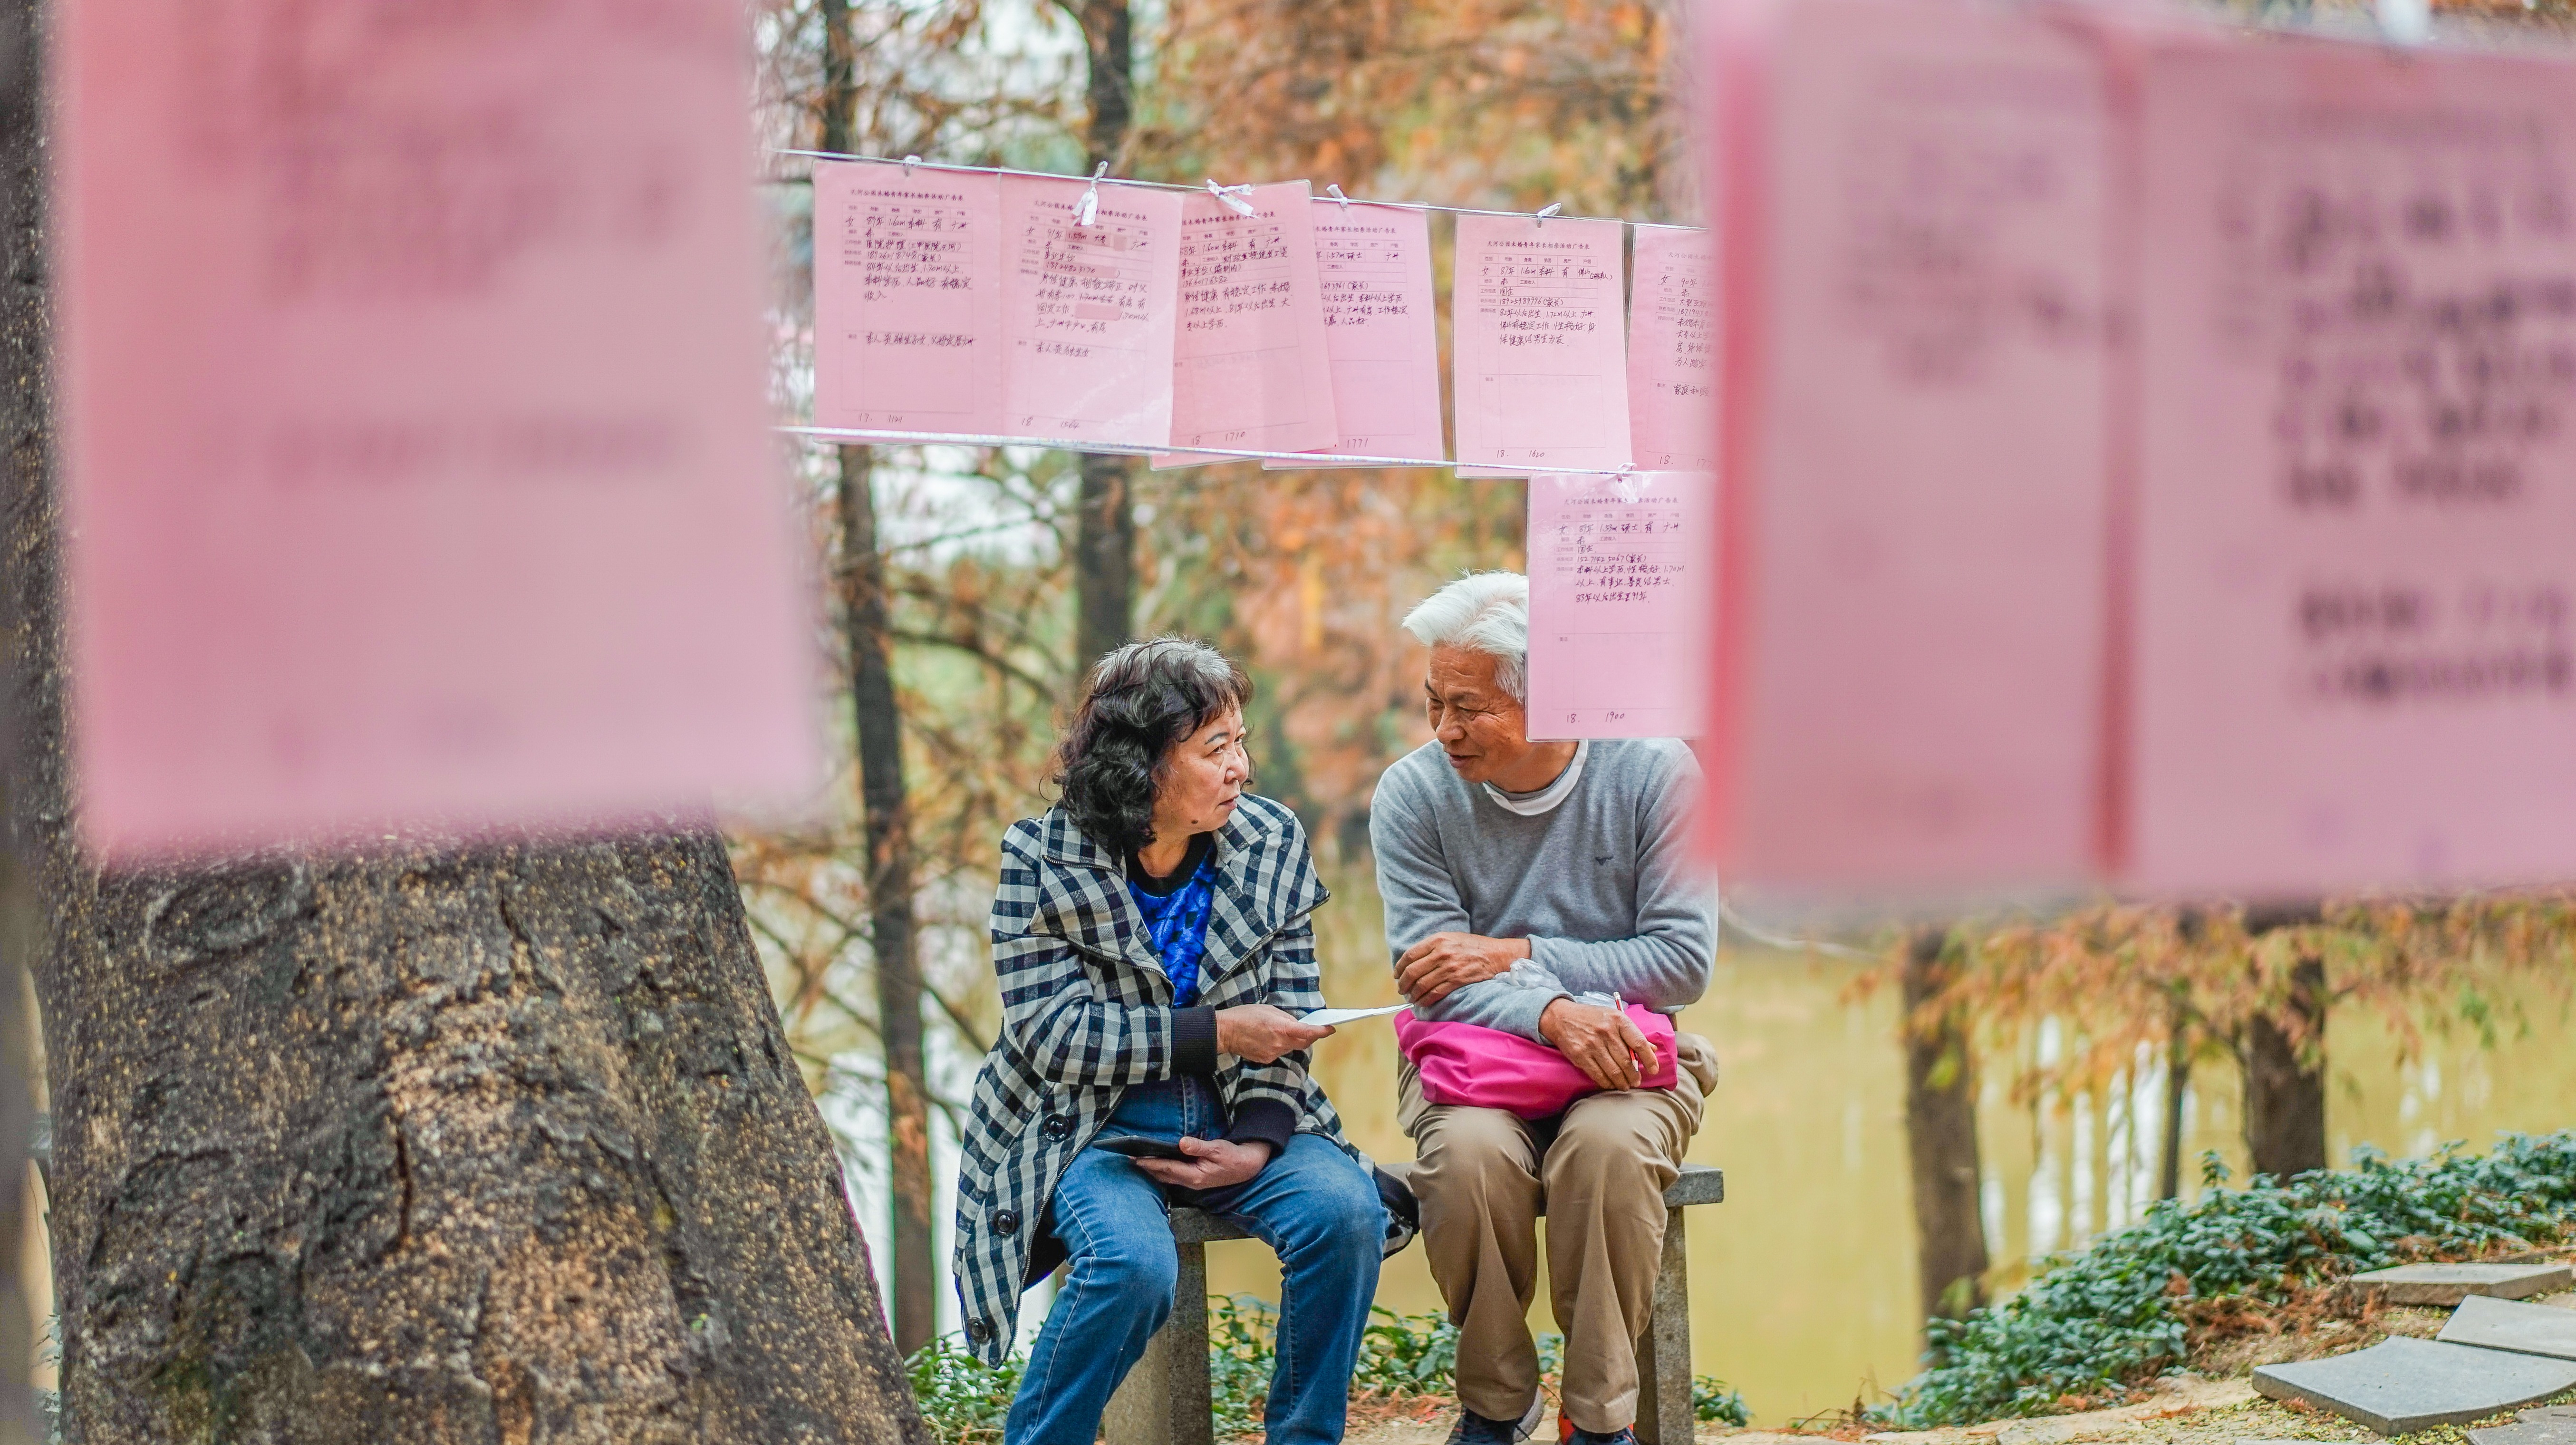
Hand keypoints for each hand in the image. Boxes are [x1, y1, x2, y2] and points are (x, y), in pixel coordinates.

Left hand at [1135, 1136, 1272, 1189]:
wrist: (1247, 1167)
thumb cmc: (1233, 1157)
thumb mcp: (1217, 1149)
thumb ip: (1199, 1147)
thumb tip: (1182, 1143)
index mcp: (1195, 1175)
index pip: (1167, 1169)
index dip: (1150, 1164)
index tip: (1135, 1159)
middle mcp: (1191, 1182)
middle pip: (1164, 1175)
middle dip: (1147, 1168)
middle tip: (1129, 1160)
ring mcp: (1193, 1182)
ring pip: (1167, 1177)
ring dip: (1153, 1171)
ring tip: (1138, 1162)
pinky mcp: (1195, 1179)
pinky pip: (1174, 1176)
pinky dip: (1163, 1171)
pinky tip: (1156, 1165)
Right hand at [1216, 1004, 1334, 1063]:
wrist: (1225, 1032)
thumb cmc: (1245, 1016)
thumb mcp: (1269, 1010)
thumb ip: (1286, 1019)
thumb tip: (1297, 1025)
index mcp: (1282, 1029)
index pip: (1308, 1033)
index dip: (1322, 1032)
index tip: (1330, 1029)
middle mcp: (1280, 1044)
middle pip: (1303, 1043)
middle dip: (1310, 1036)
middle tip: (1313, 1028)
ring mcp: (1273, 1054)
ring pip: (1291, 1048)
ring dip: (1292, 1040)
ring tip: (1281, 1030)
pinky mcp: (1266, 1059)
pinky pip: (1279, 1052)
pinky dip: (1279, 1045)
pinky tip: (1268, 1038)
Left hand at [1396, 932, 1530, 1005]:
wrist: (1497, 955)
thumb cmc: (1473, 946)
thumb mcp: (1451, 938)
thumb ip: (1433, 946)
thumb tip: (1414, 961)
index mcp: (1438, 940)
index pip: (1410, 955)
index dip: (1400, 967)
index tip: (1397, 975)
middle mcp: (1441, 953)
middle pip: (1412, 971)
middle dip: (1403, 983)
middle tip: (1402, 990)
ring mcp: (1449, 967)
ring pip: (1422, 984)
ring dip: (1413, 994)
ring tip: (1411, 998)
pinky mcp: (1457, 980)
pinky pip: (1435, 993)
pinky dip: (1425, 1000)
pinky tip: (1422, 1002)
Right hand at [1540, 999, 1659, 1090]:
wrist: (1561, 1017)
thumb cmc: (1591, 1017)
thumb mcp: (1614, 1018)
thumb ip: (1633, 1033)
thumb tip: (1652, 1049)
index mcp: (1618, 1020)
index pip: (1639, 1042)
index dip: (1649, 1059)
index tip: (1654, 1070)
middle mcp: (1606, 1032)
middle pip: (1626, 1061)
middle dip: (1634, 1075)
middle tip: (1636, 1081)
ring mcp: (1592, 1044)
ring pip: (1613, 1071)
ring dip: (1622, 1082)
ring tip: (1625, 1085)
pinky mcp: (1580, 1055)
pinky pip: (1598, 1075)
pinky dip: (1606, 1083)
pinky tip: (1611, 1084)